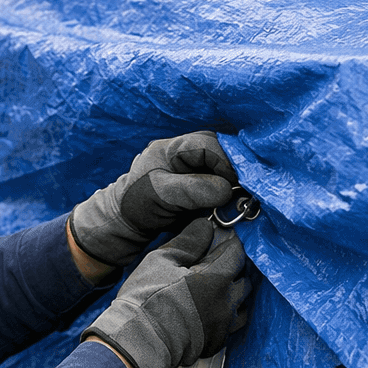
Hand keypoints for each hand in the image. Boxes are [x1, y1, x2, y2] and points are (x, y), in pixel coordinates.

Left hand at [69, 131, 237, 268]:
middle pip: (219, 152)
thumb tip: (227, 189)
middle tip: (243, 190)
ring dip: (231, 179)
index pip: (208, 145)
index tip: (238, 184)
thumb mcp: (163, 195)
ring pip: (220, 165)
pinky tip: (231, 201)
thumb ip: (194, 190)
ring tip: (239, 197)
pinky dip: (225, 189)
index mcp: (171, 148)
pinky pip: (216, 179)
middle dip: (232, 169)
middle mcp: (182, 152)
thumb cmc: (136, 205)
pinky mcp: (193, 182)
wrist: (123, 223)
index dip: (227, 162)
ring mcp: (188, 167)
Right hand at [85, 219, 248, 367]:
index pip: (236, 254)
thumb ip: (188, 241)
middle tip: (212, 267)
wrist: (138, 340)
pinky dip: (223, 317)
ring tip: (214, 291)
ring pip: (241, 305)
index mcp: (216, 279)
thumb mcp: (161, 260)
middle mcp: (226, 303)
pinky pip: (230, 326)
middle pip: (244, 279)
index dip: (227, 245)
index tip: (218, 242)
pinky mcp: (216, 343)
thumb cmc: (146, 297)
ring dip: (232, 295)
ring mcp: (223, 326)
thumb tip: (206, 226)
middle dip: (232, 270)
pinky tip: (207, 313)